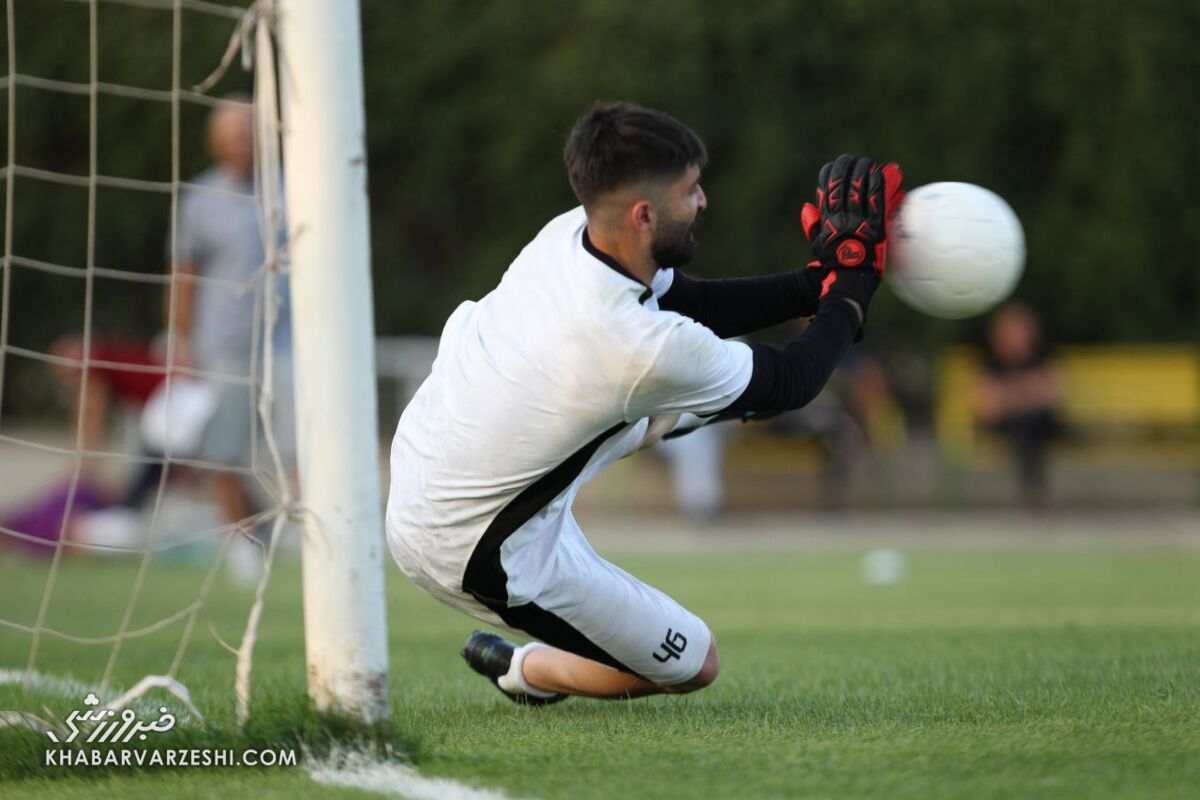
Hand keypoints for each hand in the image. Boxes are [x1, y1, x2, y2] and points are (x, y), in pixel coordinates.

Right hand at [801, 154, 903, 275]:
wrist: (848, 279)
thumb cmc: (833, 263)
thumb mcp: (817, 245)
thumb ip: (812, 225)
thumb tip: (807, 207)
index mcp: (827, 220)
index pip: (826, 190)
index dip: (829, 175)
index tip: (834, 166)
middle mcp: (841, 218)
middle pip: (842, 184)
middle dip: (846, 168)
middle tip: (853, 160)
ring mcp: (858, 221)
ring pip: (858, 189)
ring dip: (863, 172)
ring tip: (868, 163)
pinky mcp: (875, 226)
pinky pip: (876, 201)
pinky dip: (879, 185)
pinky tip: (882, 173)